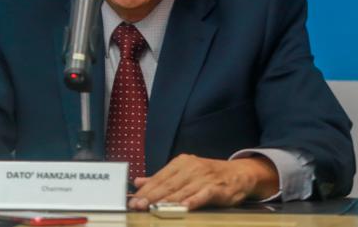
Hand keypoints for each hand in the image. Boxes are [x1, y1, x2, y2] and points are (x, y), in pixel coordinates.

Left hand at [129, 154, 278, 209]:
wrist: (240, 173)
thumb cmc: (209, 175)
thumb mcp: (184, 173)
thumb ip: (162, 179)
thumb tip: (138, 181)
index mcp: (180, 163)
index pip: (159, 177)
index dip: (146, 190)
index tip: (133, 200)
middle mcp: (190, 167)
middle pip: (167, 184)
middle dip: (151, 196)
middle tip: (138, 206)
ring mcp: (204, 177)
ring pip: (182, 190)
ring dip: (167, 200)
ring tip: (154, 208)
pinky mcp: (217, 187)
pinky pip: (203, 195)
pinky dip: (193, 201)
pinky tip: (184, 207)